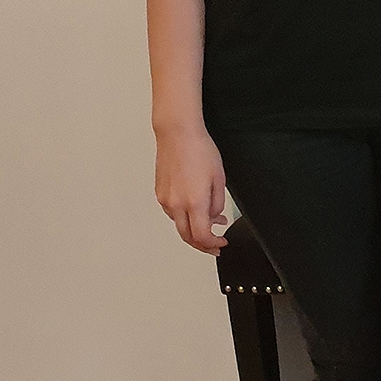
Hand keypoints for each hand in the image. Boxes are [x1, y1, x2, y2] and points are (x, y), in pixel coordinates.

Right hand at [154, 124, 228, 253]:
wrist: (178, 135)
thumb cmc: (200, 151)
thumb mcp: (219, 179)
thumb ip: (217, 203)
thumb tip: (215, 219)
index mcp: (193, 202)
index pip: (201, 236)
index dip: (212, 245)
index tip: (221, 244)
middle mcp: (175, 204)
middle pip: (187, 237)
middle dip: (202, 245)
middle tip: (214, 245)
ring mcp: (165, 200)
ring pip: (178, 225)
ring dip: (193, 230)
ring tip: (209, 224)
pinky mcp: (159, 193)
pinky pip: (172, 213)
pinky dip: (184, 218)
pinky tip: (194, 210)